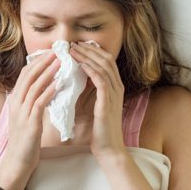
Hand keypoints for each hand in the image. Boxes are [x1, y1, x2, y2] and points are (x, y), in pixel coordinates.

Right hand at [4, 51, 59, 173]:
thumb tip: (46, 82)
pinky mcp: (30, 122)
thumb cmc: (25, 135)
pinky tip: (58, 83)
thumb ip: (33, 98)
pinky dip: (48, 91)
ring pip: (33, 86)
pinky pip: (39, 102)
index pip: (25, 73)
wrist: (17, 160)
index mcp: (15, 98)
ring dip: (47, 73)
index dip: (37, 61)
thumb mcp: (26, 112)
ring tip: (59, 62)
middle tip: (56, 51)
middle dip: (42, 62)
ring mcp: (21, 111)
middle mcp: (16, 101)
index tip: (50, 52)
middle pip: (29, 76)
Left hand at [70, 42, 125, 158]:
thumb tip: (77, 74)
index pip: (106, 60)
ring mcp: (114, 93)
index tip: (78, 45)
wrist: (108, 147)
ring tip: (73, 50)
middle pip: (105, 59)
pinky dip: (90, 69)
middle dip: (89, 49)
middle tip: (74, 43)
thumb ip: (89, 88)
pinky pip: (100, 80)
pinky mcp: (108, 101)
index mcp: (115, 85)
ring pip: (103, 66)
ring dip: (87, 56)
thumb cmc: (99, 126)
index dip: (93, 50)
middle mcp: (117, 86)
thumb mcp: (94, 103)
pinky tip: (80, 63)